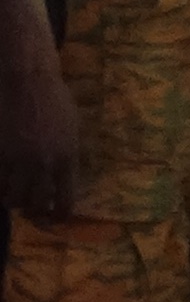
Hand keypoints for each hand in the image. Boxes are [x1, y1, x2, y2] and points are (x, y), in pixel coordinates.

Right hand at [0, 46, 73, 220]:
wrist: (28, 81)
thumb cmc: (55, 99)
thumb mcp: (72, 129)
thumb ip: (68, 154)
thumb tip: (63, 178)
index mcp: (68, 157)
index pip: (66, 198)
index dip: (61, 215)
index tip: (57, 220)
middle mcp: (44, 163)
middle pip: (37, 203)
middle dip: (35, 212)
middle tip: (32, 212)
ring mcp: (19, 160)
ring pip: (14, 197)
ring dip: (15, 202)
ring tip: (15, 200)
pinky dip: (0, 189)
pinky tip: (2, 188)